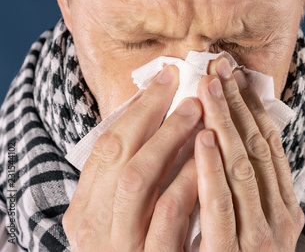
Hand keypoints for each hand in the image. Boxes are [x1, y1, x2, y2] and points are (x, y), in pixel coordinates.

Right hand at [63, 66, 202, 250]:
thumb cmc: (144, 248)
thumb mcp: (128, 215)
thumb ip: (138, 176)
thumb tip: (161, 119)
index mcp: (86, 211)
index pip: (106, 147)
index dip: (137, 109)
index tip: (166, 78)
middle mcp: (96, 229)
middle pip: (119, 156)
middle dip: (154, 115)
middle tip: (188, 85)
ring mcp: (124, 246)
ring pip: (140, 181)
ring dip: (171, 138)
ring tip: (200, 109)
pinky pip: (170, 215)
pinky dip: (188, 178)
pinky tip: (208, 153)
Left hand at [195, 57, 304, 250]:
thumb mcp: (256, 224)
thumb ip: (248, 189)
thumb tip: (230, 143)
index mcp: (288, 206)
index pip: (270, 146)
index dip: (252, 108)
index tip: (235, 77)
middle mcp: (283, 217)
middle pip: (258, 149)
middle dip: (237, 105)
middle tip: (219, 68)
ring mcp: (264, 236)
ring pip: (244, 168)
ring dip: (225, 124)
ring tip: (209, 88)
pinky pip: (223, 204)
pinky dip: (212, 167)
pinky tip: (202, 137)